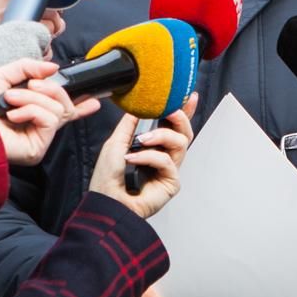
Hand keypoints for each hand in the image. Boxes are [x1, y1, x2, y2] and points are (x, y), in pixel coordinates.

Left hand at [0, 57, 95, 164]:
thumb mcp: (2, 75)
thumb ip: (28, 67)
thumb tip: (54, 68)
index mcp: (29, 111)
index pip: (60, 110)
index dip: (81, 107)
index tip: (96, 102)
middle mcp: (36, 126)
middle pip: (64, 103)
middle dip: (49, 88)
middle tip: (28, 85)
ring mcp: (38, 138)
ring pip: (57, 108)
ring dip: (32, 98)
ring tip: (10, 101)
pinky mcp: (38, 148)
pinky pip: (49, 119)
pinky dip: (31, 110)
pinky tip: (13, 115)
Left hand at [92, 97, 195, 218]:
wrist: (106, 200)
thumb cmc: (108, 177)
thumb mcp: (117, 142)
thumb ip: (130, 124)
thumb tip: (138, 106)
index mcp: (153, 146)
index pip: (173, 126)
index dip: (185, 111)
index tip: (190, 96)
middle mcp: (164, 157)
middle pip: (185, 132)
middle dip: (180, 117)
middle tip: (171, 110)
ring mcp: (169, 170)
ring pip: (181, 143)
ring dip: (162, 135)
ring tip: (142, 139)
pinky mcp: (171, 182)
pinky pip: (167, 161)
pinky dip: (149, 156)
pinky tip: (133, 159)